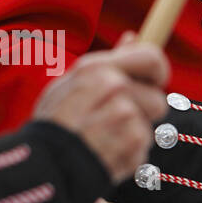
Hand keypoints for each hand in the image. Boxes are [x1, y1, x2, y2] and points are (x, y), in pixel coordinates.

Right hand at [32, 35, 168, 182]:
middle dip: (143, 114)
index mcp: (99, 69)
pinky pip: (143, 150)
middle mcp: (115, 89)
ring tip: (102, 139)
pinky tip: (104, 154)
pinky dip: (128, 155)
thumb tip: (134, 37)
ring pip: (149, 127)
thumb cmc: (54, 122)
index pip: (153, 58)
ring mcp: (125, 118)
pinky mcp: (132, 146)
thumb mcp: (70, 82)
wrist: (42, 165)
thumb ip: (108, 61)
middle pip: (159, 100)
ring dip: (132, 136)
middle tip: (114, 121)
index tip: (154, 82)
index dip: (159, 72)